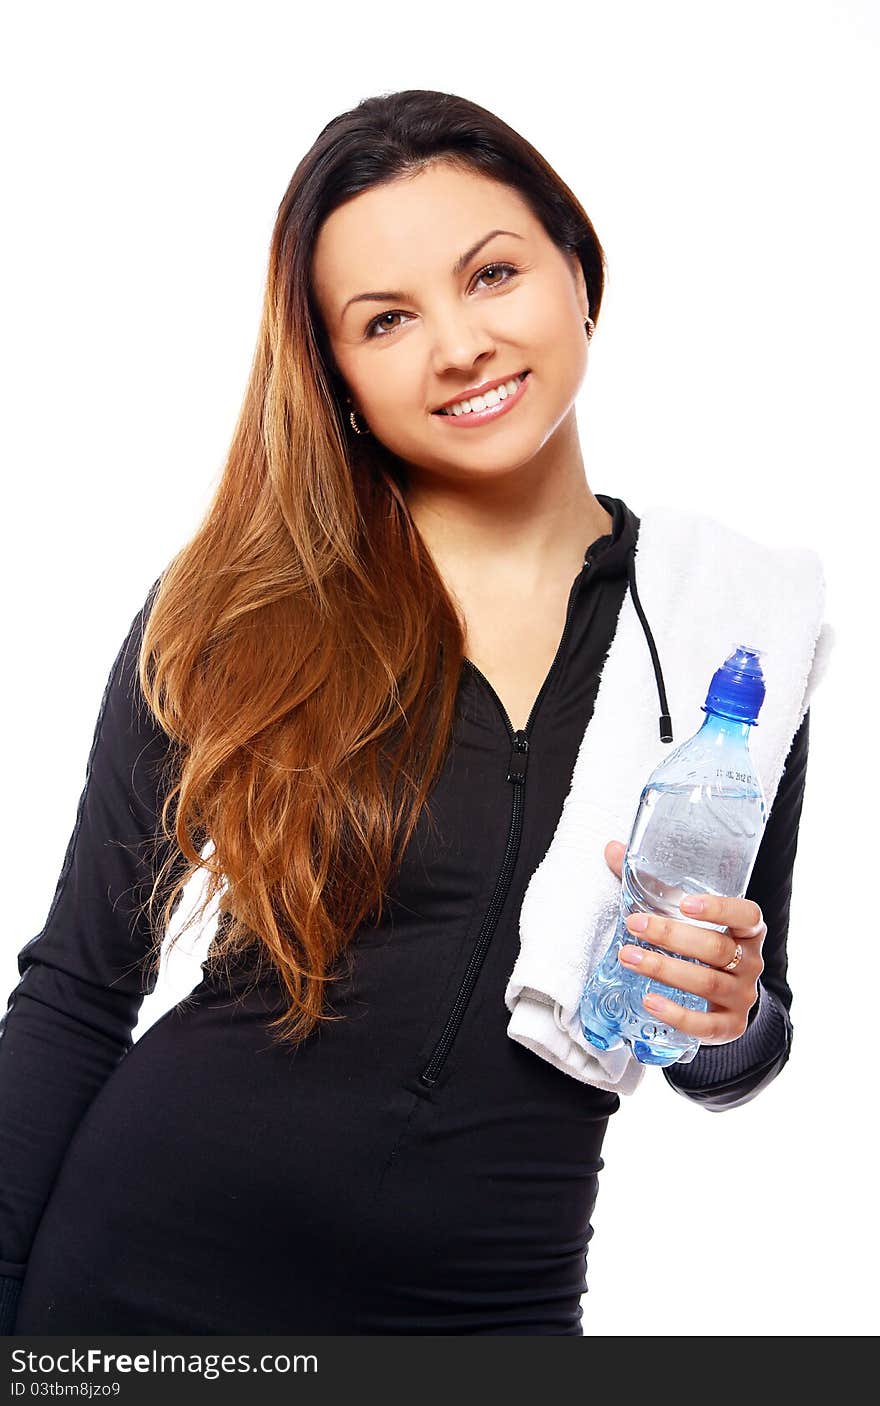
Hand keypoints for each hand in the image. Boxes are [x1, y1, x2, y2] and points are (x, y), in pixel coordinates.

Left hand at [603, 840, 766, 1045]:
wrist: (726, 999)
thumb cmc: (701, 945)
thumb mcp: (685, 917)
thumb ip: (652, 884)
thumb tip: (612, 849)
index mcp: (747, 929)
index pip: (745, 915)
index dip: (719, 908)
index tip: (685, 903)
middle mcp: (750, 962)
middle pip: (716, 948)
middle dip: (671, 936)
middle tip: (634, 926)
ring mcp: (742, 995)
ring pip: (707, 982)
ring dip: (665, 969)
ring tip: (629, 958)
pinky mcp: (730, 1026)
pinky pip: (706, 1024)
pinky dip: (677, 1014)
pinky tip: (650, 1001)